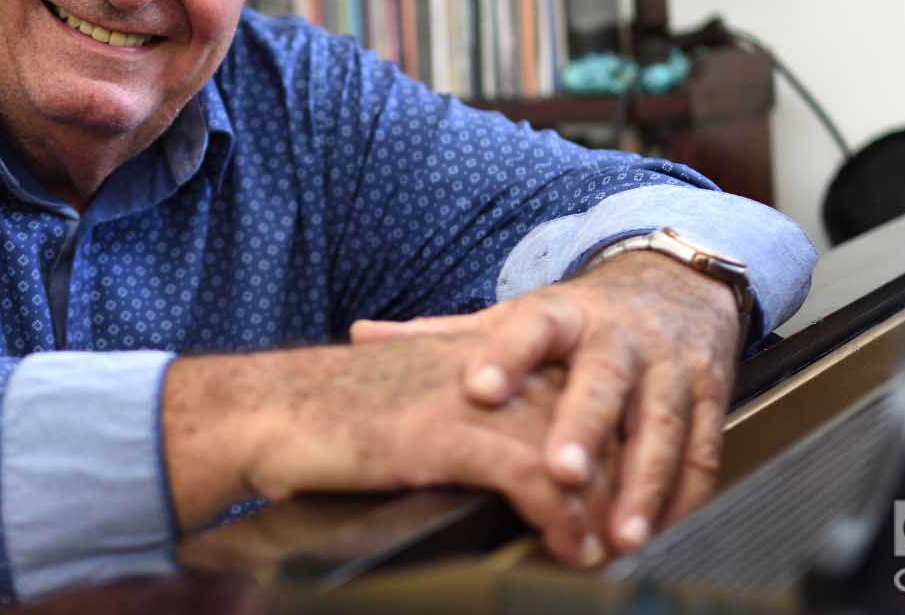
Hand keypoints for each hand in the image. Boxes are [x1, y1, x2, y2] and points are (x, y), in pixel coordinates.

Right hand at [163, 337, 616, 566]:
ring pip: (567, 442)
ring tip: (623, 545)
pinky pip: (527, 474)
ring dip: (604, 500)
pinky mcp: (443, 435)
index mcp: (467, 357)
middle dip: (619, 468)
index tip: (625, 478)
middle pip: (578, 410)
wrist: (261, 410)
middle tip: (644, 516)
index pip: (559, 385)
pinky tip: (574, 548)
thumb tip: (475, 456)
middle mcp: (478, 369)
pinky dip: (560, 516)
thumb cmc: (317, 418)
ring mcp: (463, 399)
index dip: (600, 434)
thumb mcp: (397, 409)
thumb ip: (444, 419)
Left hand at [350, 250, 740, 553]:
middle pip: (602, 379)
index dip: (503, 354)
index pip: (528, 327)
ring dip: (641, 481)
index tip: (478, 387)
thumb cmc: (577, 319)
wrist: (672, 283)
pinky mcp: (710, 396)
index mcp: (561, 312)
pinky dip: (684, 497)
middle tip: (559, 471)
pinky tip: (659, 532)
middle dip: (582, 426)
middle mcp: (618, 336)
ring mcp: (669, 366)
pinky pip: (701, 451)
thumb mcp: (516, 317)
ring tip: (618, 532)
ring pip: (660, 424)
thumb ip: (446, 336)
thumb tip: (363, 337)